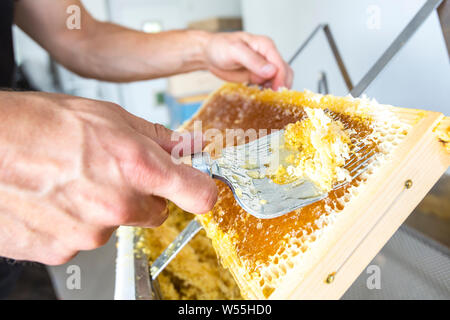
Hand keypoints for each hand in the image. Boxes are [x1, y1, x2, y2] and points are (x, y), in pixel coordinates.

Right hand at [0, 91, 216, 264]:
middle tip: (111, 173)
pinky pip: (82, 238)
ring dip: (102, 208)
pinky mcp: (62, 251)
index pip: (199, 195)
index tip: (196, 186)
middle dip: (141, 196)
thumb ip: (156, 138)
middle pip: (156, 213)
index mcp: (139, 170)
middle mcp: (120, 207)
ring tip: (73, 181)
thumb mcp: (110, 116)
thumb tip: (184, 146)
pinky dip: (75, 222)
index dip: (200, 190)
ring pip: (115, 224)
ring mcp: (90, 234)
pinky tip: (56, 198)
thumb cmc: (41, 124)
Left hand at [203, 32, 292, 89]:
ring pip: (279, 79)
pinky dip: (269, 92)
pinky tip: (262, 97)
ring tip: (269, 99)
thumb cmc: (219, 47)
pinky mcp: (257, 76)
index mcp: (265, 46)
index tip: (276, 91)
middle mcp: (267, 56)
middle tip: (275, 98)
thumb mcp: (235, 51)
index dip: (280, 78)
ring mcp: (263, 67)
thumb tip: (271, 71)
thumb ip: (253, 61)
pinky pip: (269, 85)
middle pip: (285, 72)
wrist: (209, 54)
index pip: (280, 64)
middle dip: (282, 85)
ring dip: (277, 90)